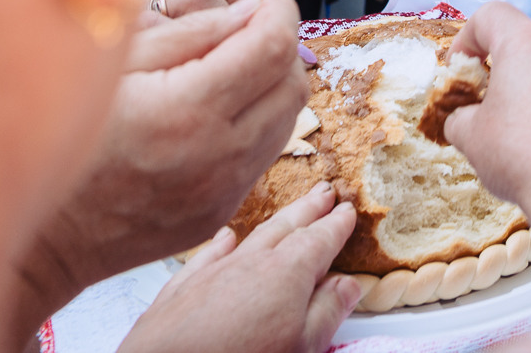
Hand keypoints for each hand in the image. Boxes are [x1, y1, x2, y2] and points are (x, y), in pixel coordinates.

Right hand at [17, 0, 311, 330]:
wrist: (40, 234)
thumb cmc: (61, 137)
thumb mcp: (113, 65)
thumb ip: (189, 32)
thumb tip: (250, 10)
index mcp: (187, 111)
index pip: (273, 47)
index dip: (279, 11)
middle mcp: (217, 156)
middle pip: (292, 84)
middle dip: (282, 45)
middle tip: (252, 26)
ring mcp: (223, 191)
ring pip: (287, 121)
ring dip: (274, 85)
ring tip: (236, 65)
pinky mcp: (219, 211)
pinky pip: (263, 155)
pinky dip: (258, 122)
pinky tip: (219, 109)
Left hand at [121, 185, 359, 352]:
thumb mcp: (303, 346)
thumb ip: (328, 311)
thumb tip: (348, 285)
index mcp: (288, 273)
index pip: (320, 239)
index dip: (337, 224)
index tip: (347, 211)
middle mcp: (251, 262)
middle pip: (288, 226)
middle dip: (309, 209)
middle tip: (325, 192)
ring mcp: (213, 271)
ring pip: (252, 235)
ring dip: (275, 220)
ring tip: (289, 210)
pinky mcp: (182, 287)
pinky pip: (209, 253)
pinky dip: (222, 243)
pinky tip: (226, 237)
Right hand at [443, 3, 530, 217]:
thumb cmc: (524, 156)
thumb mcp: (472, 139)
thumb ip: (460, 119)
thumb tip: (463, 120)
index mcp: (527, 44)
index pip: (491, 16)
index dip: (467, 39)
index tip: (461, 72)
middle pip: (530, 47)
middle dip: (507, 74)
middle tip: (491, 111)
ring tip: (530, 141)